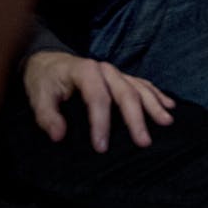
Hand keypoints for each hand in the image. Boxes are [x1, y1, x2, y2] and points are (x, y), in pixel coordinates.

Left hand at [23, 52, 174, 152]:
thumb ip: (47, 116)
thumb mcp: (38, 96)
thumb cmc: (45, 80)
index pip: (97, 98)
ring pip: (139, 88)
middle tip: (144, 141)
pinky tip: (169, 105)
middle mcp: (105, 70)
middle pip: (126, 93)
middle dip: (136, 118)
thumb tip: (58, 135)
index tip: (102, 147)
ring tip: (166, 122)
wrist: (49, 60)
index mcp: (85, 71)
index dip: (100, 123)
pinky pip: (143, 84)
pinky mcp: (122, 77)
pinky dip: (157, 95)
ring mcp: (116, 72)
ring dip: (154, 105)